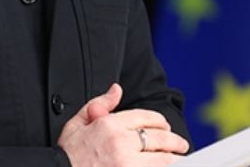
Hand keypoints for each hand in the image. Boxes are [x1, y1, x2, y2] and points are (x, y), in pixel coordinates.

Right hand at [58, 83, 189, 165]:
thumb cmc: (67, 153)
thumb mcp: (77, 123)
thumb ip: (100, 104)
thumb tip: (117, 89)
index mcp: (109, 125)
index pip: (146, 118)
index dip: (160, 122)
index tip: (165, 128)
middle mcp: (121, 144)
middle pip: (159, 138)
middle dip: (174, 141)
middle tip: (182, 145)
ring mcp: (127, 165)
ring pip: (162, 159)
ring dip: (173, 158)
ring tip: (179, 159)